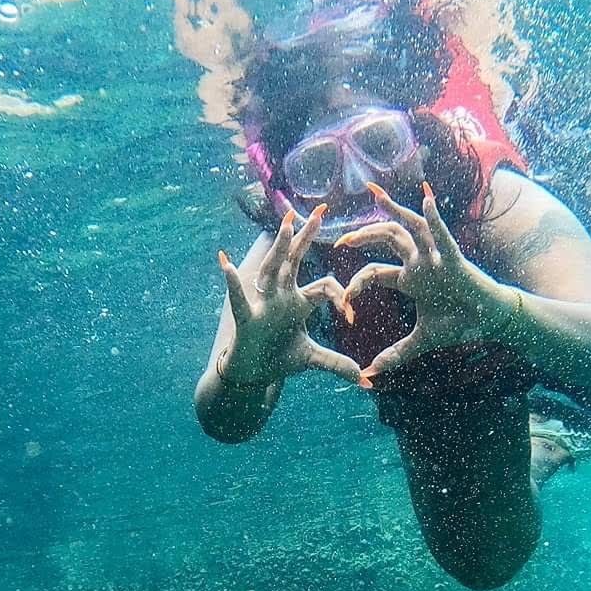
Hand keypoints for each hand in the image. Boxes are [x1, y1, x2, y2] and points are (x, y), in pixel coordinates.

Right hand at [214, 206, 362, 388]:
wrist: (253, 372)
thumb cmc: (280, 358)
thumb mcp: (313, 359)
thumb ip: (338, 365)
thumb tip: (365, 380)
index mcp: (299, 302)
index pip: (324, 286)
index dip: (339, 295)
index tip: (349, 314)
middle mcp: (281, 297)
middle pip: (296, 262)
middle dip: (306, 237)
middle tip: (318, 211)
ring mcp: (263, 305)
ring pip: (272, 271)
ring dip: (279, 249)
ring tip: (286, 225)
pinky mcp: (247, 320)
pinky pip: (240, 300)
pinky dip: (233, 283)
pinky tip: (225, 263)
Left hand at [336, 183, 507, 382]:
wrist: (488, 321)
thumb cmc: (458, 323)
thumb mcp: (421, 340)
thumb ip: (396, 354)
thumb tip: (371, 373)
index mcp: (409, 279)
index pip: (375, 272)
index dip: (358, 282)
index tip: (344, 296)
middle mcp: (420, 262)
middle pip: (388, 238)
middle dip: (365, 235)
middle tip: (342, 240)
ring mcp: (437, 258)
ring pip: (412, 228)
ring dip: (394, 212)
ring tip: (376, 197)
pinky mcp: (455, 260)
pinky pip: (443, 238)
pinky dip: (435, 221)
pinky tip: (426, 202)